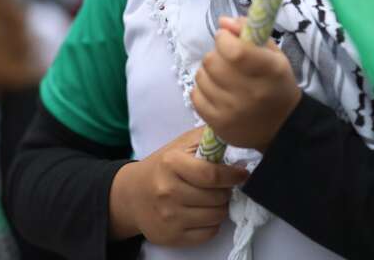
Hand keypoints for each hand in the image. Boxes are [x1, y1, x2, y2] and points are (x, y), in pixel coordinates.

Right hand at [108, 126, 247, 246]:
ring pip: (216, 216)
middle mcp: (168, 191)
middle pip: (217, 197)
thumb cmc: (162, 166)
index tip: (242, 173)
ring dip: (221, 207)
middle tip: (221, 187)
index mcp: (171, 163)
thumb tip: (234, 136)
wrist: (132, 195)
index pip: (212, 175)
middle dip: (226, 191)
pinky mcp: (171, 236)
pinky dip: (212, 224)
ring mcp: (169, 216)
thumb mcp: (180, 145)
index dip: (232, 175)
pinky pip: (208, 233)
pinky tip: (204, 213)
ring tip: (212, 199)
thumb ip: (206, 138)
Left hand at [191, 16, 301, 152]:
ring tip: (222, 77)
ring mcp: (232, 111)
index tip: (227, 38)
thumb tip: (222, 22)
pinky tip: (216, 91)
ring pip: (201, 77)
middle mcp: (250, 93)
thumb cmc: (276, 84)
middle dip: (216, 54)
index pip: (234, 50)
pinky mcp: (218, 124)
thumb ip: (249, 32)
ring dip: (208, 72)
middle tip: (226, 59)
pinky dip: (202, 89)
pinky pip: (195, 96)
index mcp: (269, 71)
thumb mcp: (273, 54)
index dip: (224, 39)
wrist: (282, 126)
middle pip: (212, 62)